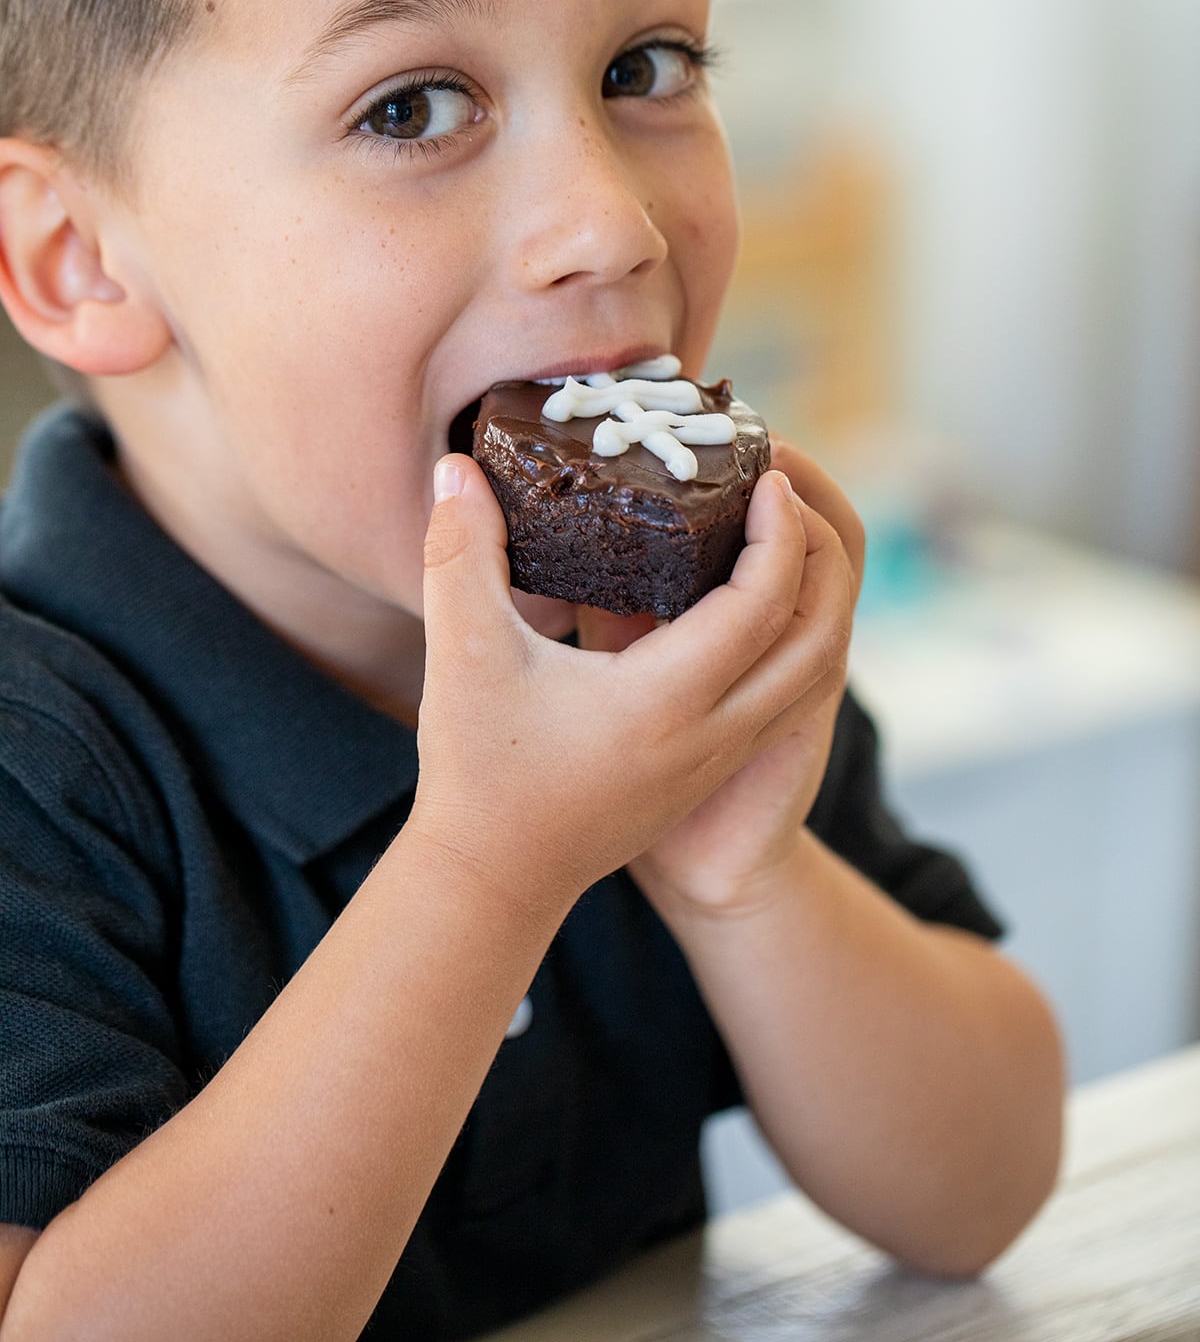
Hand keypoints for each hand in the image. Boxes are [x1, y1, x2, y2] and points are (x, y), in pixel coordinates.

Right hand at [410, 452, 854, 923]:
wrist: (493, 880)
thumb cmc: (478, 771)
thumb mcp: (461, 652)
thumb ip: (460, 551)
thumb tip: (454, 465)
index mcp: (665, 701)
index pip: (761, 604)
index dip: (778, 533)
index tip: (766, 475)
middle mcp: (710, 735)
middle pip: (814, 638)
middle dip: (815, 559)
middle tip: (784, 498)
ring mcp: (717, 760)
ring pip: (810, 675)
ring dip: (812, 604)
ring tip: (782, 540)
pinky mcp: (708, 772)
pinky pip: (782, 699)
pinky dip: (788, 643)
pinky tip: (747, 605)